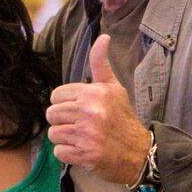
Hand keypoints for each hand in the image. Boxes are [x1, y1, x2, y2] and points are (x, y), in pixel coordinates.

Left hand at [46, 34, 149, 185]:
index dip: (65, 103)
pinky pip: (58, 152)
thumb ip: (100, 64)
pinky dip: (67, 153)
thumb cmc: (122, 118)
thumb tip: (103, 37)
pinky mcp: (84, 155)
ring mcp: (86, 135)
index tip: (78, 109)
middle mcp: (89, 112)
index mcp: (94, 94)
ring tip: (81, 137)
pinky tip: (81, 149)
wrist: (139, 152)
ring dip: (64, 137)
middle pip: (51, 114)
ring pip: (53, 133)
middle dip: (62, 120)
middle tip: (79, 124)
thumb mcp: (114, 87)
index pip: (56, 95)